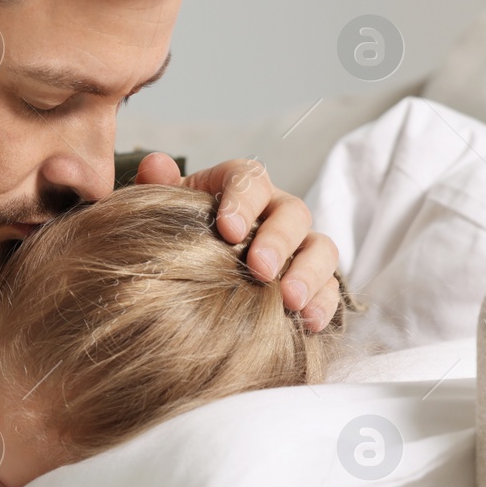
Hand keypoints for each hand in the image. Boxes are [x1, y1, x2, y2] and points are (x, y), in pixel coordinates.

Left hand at [134, 152, 341, 331]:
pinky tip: (309, 323)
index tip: (227, 230)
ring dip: (308, 273)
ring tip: (289, 299)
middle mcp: (276, 211)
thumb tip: (155, 164)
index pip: (250, 180)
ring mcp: (299, 246)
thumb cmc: (181, 233)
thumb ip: (160, 187)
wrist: (192, 275)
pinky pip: (331, 288)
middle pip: (293, 213)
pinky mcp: (313, 280)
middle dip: (278, 240)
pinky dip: (325, 304)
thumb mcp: (166, 210)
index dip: (243, 201)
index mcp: (241, 188)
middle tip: (259, 269)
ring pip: (321, 248)